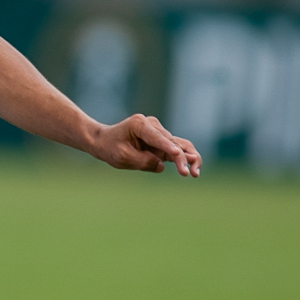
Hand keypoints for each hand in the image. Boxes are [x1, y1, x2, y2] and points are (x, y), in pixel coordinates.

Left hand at [87, 113, 201, 176]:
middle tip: (190, 174)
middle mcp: (152, 125)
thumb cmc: (110, 148)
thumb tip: (163, 165)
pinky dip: (186, 158)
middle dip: (182, 158)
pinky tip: (194, 169)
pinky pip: (178, 148)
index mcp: (140, 124)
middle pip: (172, 142)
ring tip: (195, 173)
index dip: (168, 148)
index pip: (157, 138)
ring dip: (190, 158)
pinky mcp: (162, 140)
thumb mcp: (123, 157)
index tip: (177, 155)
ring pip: (180, 144)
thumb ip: (143, 161)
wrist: (104, 141)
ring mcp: (159, 132)